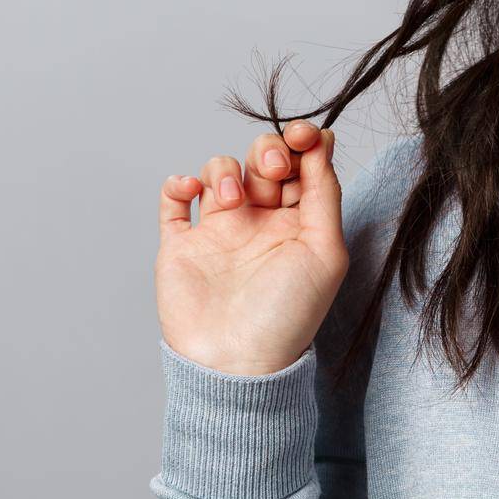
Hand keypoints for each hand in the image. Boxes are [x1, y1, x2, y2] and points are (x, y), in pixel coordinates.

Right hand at [155, 121, 348, 375]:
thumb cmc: (288, 314)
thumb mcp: (325, 251)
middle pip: (263, 157)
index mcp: (300, 219)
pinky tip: (191, 191)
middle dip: (268, 150)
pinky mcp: (182, 244)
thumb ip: (324, 195)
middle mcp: (261, 219)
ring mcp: (220, 229)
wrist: (235, 363)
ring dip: (225, 168)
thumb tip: (322, 145)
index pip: (304, 162)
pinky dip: (179, 183)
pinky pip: (174, 200)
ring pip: (220, 170)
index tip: (304, 135)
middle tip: (272, 169)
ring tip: (232, 199)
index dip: (304, 140)